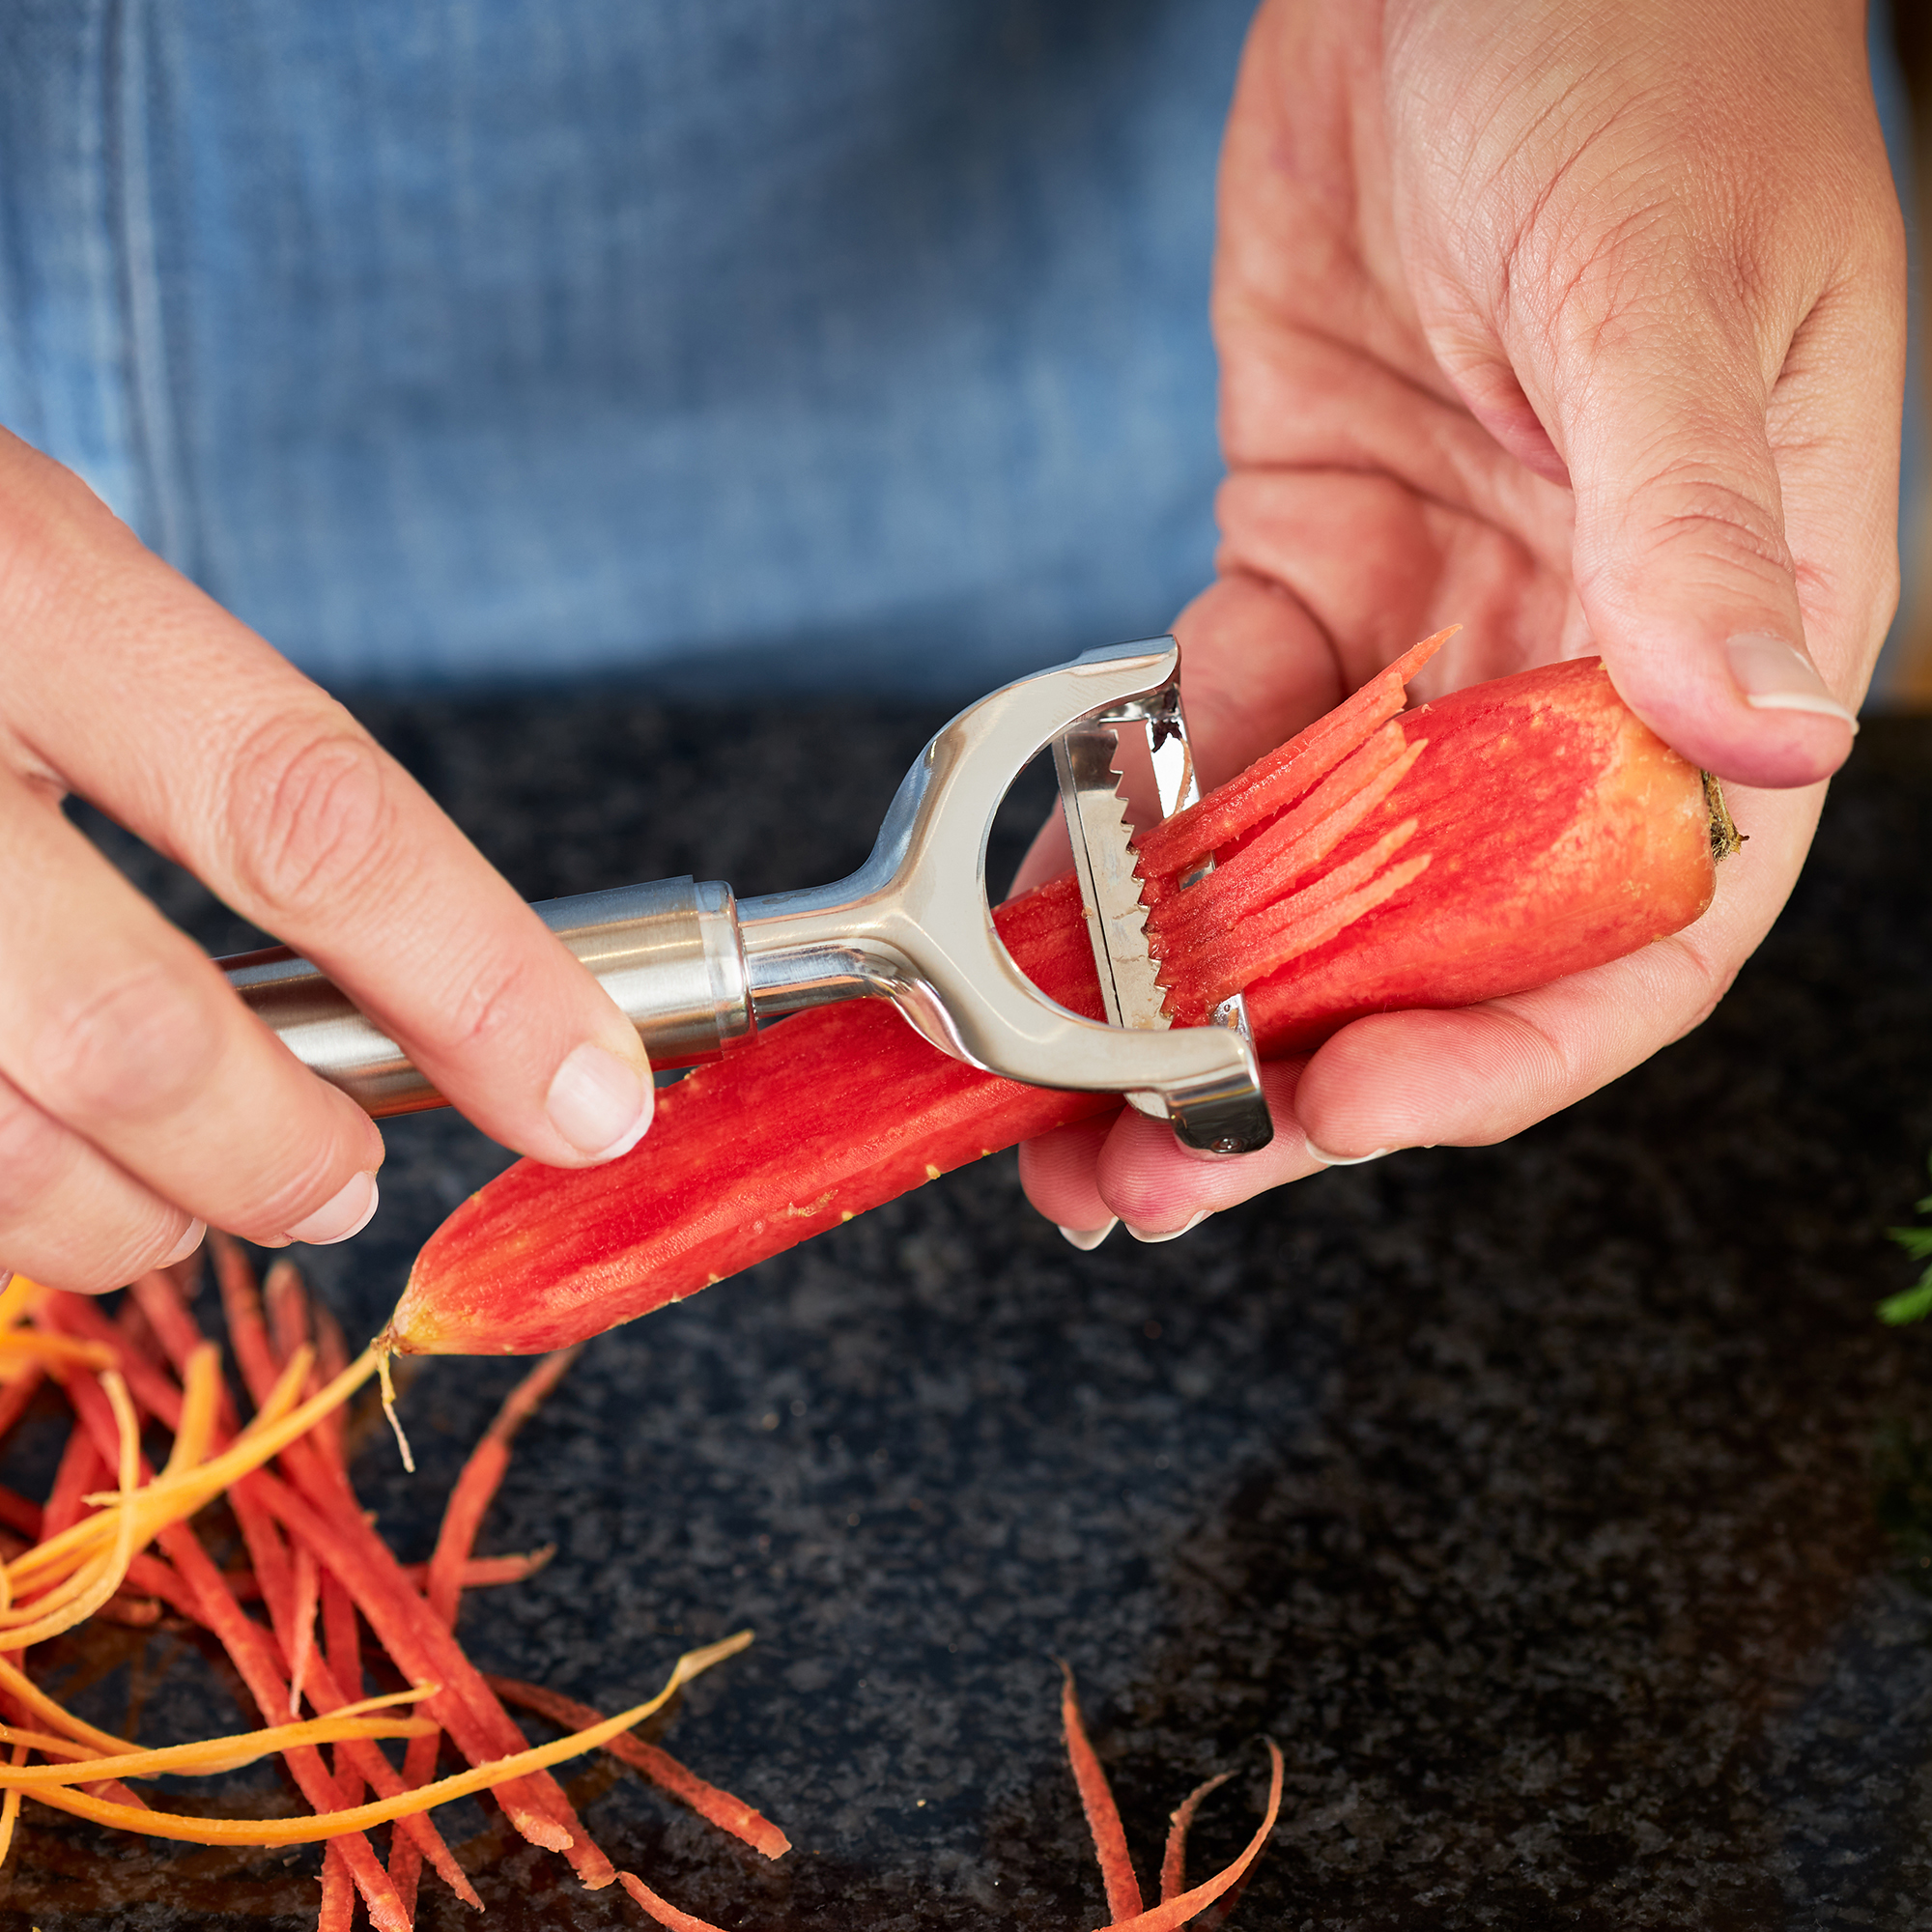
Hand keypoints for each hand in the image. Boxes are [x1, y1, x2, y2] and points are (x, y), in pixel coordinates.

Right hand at [0, 432, 655, 1291]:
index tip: (593, 1094)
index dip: (476, 977)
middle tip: (342, 1183)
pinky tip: (32, 1151)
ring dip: (122, 1217)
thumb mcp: (34, 573)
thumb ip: (184, 749)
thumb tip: (393, 975)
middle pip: (127, 1037)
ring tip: (184, 1200)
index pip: (307, 811)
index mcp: (19, 576)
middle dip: (275, 1152)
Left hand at [1017, 0, 1901, 1241]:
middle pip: (1443, 941)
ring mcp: (1425, 632)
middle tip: (1151, 1181)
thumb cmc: (1636, 60)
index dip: (1500, 1050)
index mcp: (1715, 643)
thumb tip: (1760, 734)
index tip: (1347, 1116)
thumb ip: (1698, 524)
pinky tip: (1082, 898)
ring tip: (1073, 1103)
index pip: (1638, 924)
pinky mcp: (1297, 574)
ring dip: (1193, 997)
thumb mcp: (1665, 293)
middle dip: (1300, 1075)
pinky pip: (1217, 740)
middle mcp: (1568, 670)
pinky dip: (1151, 825)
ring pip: (1311, 871)